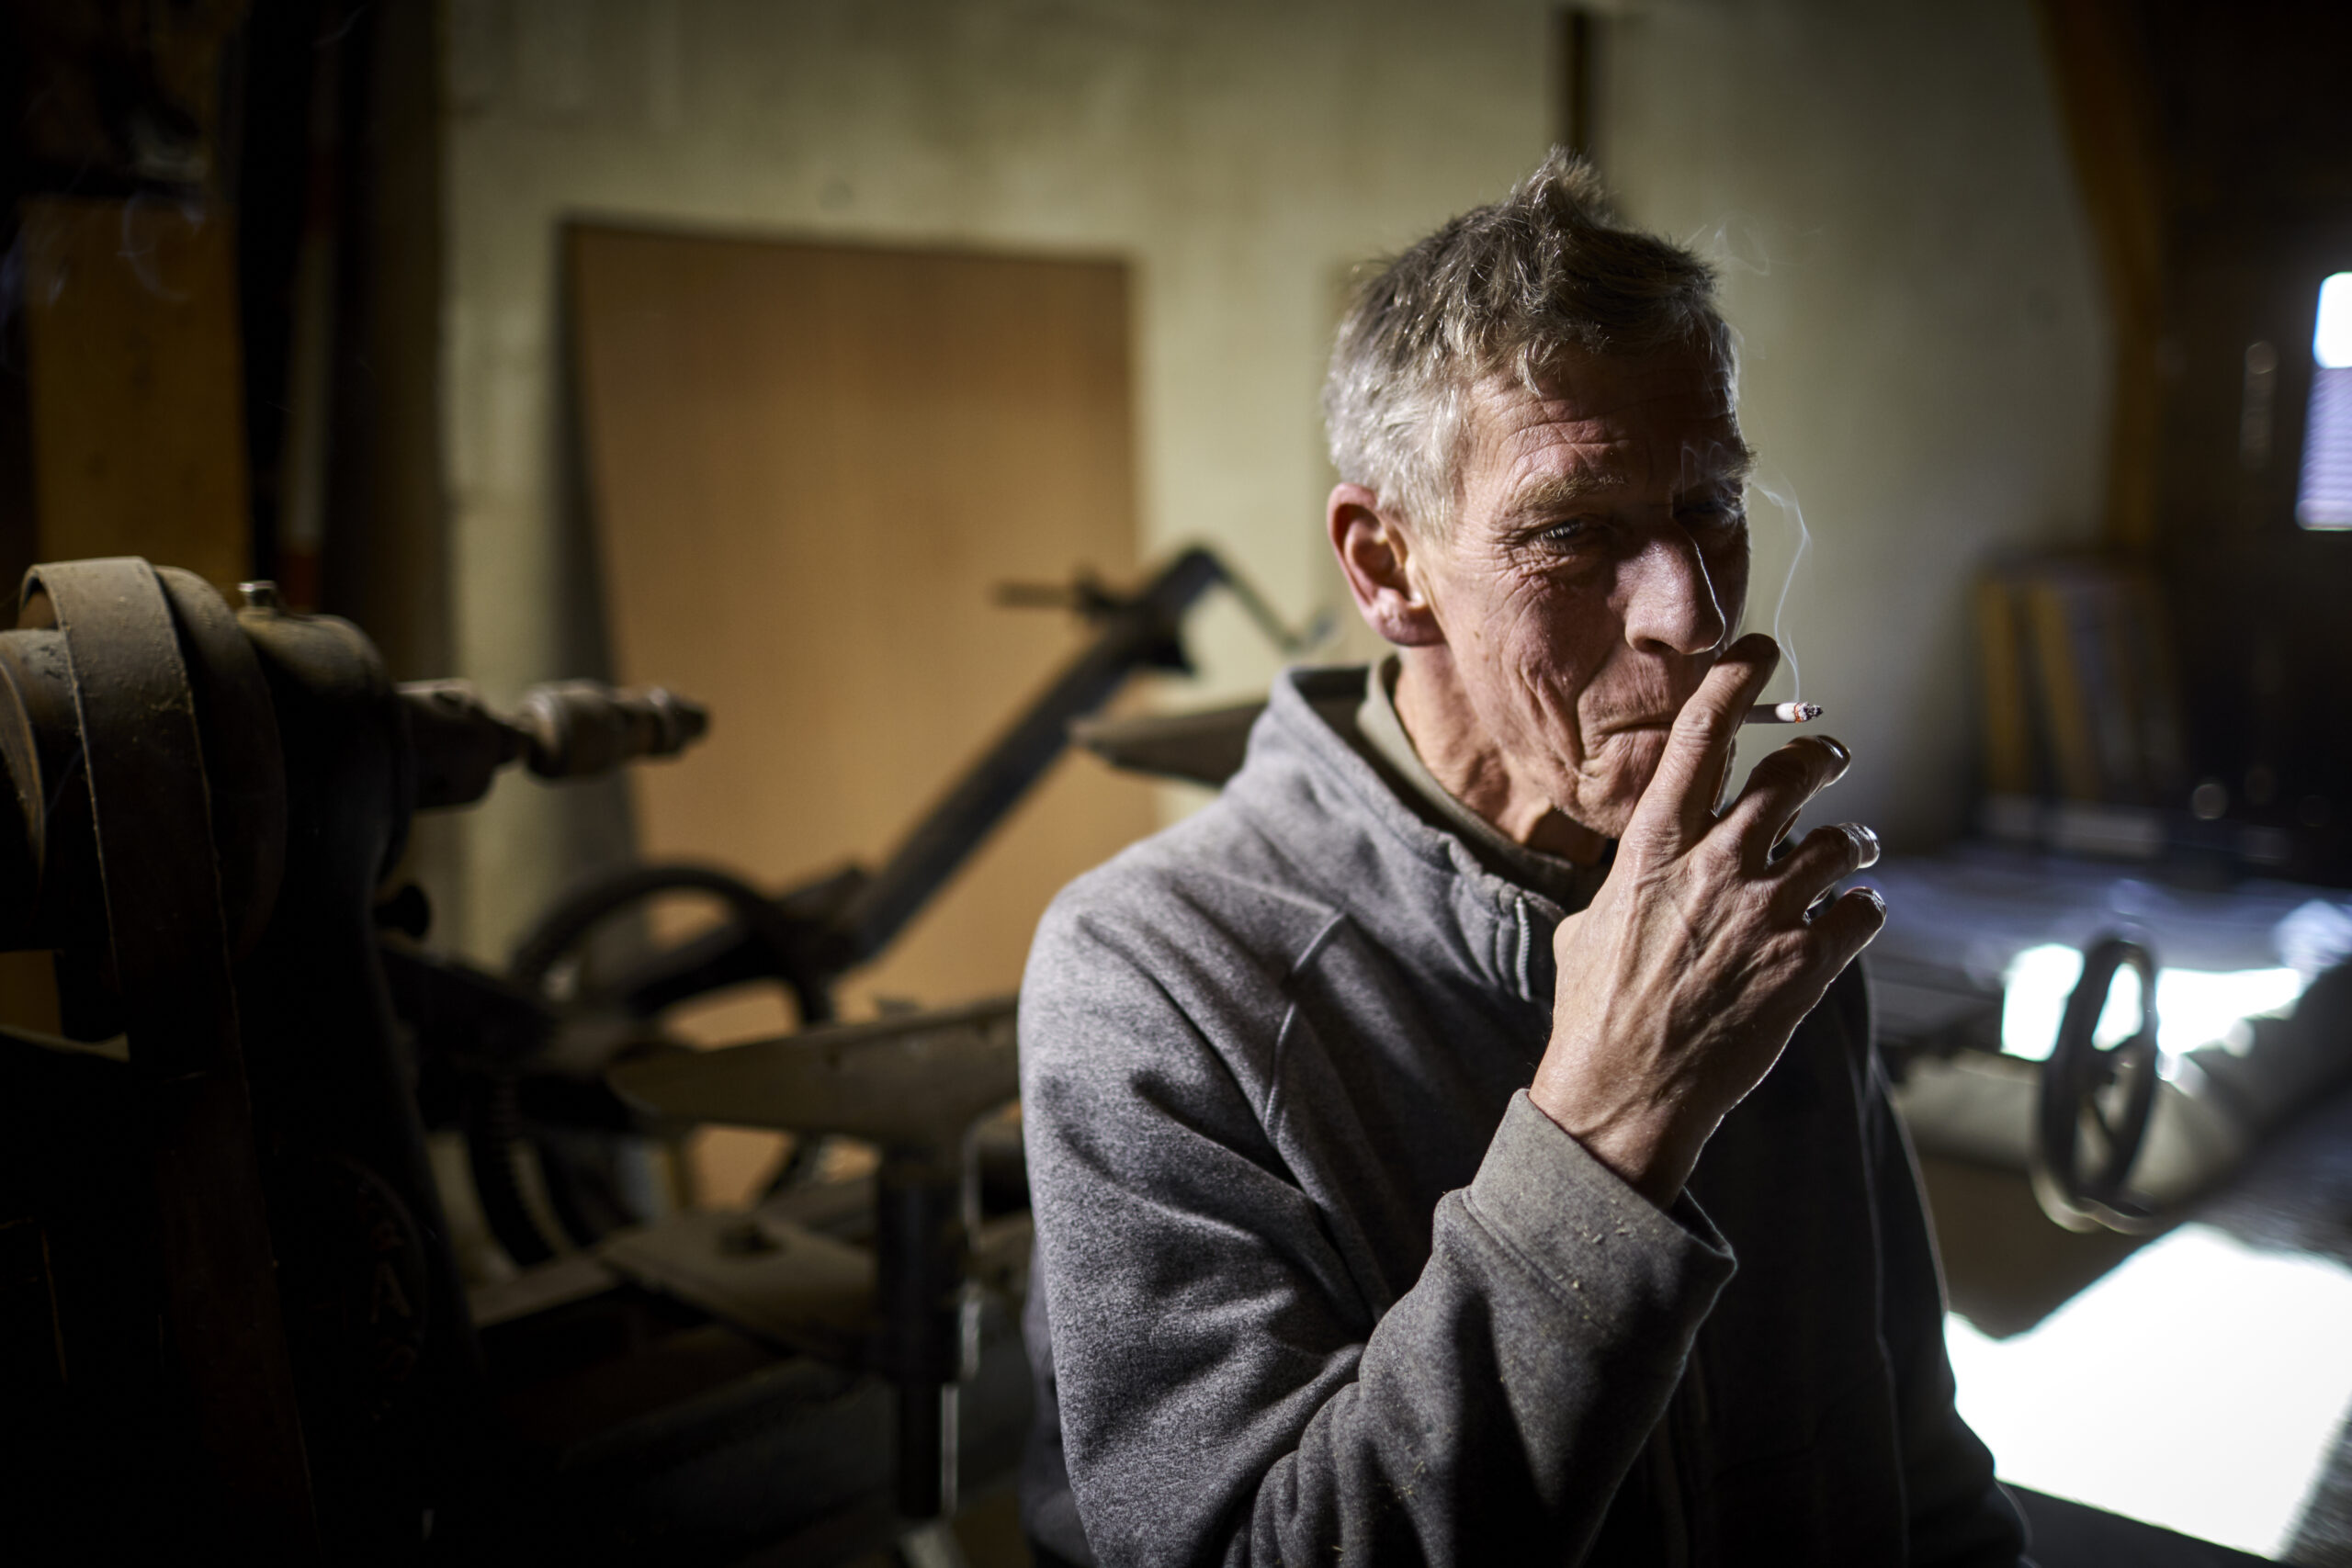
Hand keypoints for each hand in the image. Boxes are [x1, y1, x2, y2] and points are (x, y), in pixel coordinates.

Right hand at [1529, 633, 1885, 1206]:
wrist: (1625, 1093)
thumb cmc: (1594, 1010)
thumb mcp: (1587, 924)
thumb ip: (1626, 880)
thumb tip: (1638, 866)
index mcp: (1652, 846)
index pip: (1701, 735)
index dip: (1736, 680)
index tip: (1761, 649)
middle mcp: (1715, 864)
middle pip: (1794, 772)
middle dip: (1820, 757)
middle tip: (1828, 760)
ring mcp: (1767, 912)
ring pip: (1846, 839)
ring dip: (1854, 843)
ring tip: (1853, 855)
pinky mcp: (1808, 963)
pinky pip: (1865, 909)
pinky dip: (1864, 908)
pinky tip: (1850, 920)